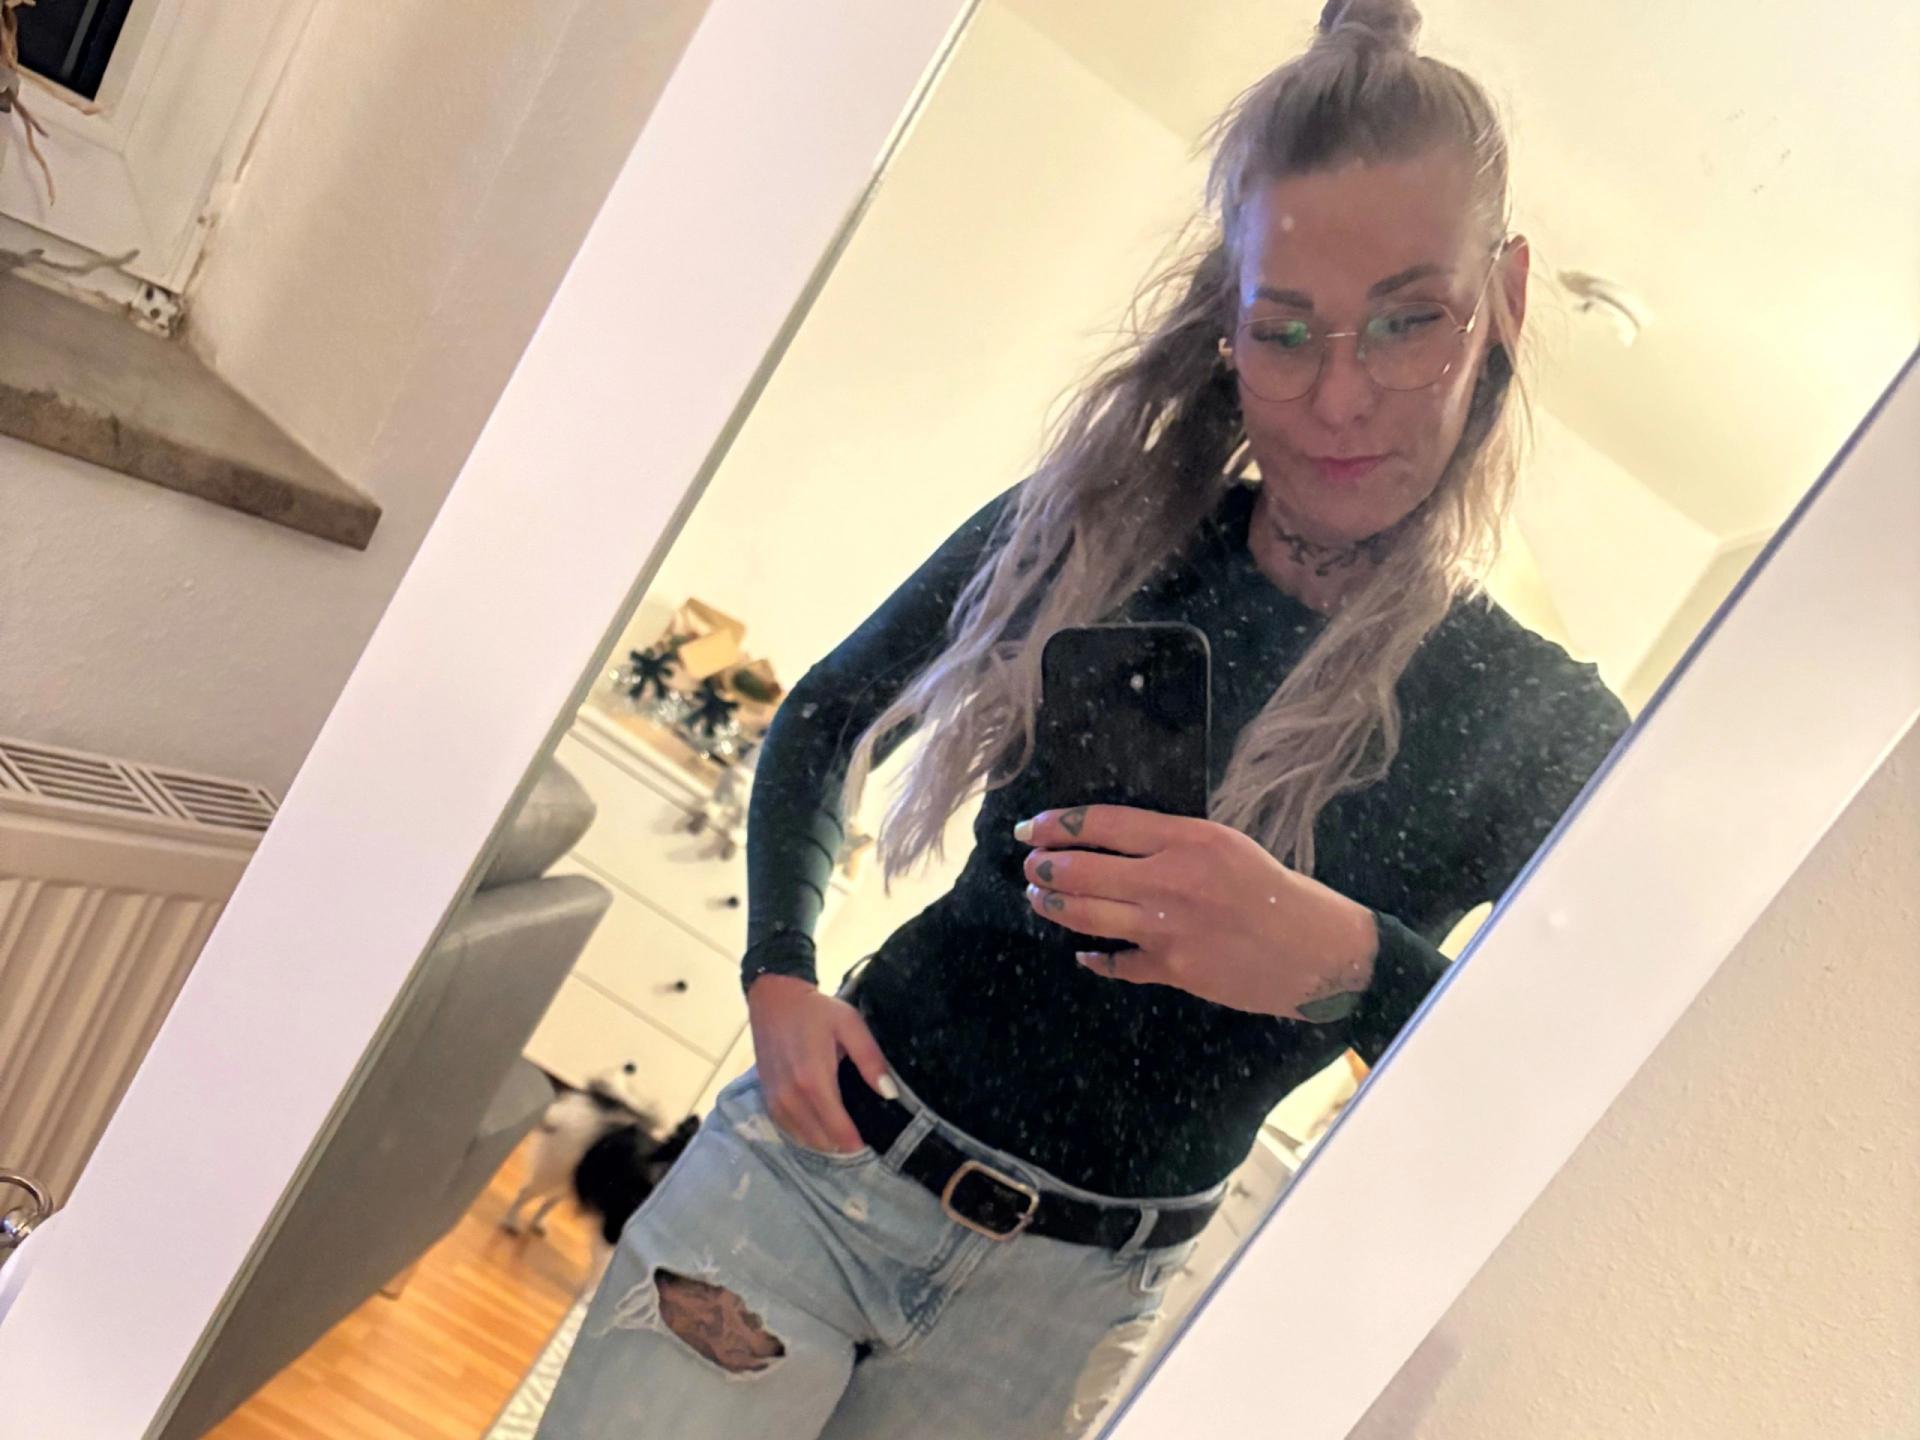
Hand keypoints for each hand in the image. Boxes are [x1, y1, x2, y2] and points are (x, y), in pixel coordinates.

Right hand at [745, 975, 897, 1152]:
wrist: (773, 998)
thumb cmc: (816, 1010)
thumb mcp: (850, 1025)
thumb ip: (870, 1060)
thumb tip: (889, 1094)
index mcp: (814, 1080)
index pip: (838, 1130)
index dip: (856, 1143)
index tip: (873, 1142)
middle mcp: (791, 1097)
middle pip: (822, 1141)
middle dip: (843, 1145)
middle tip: (862, 1136)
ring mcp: (775, 1100)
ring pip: (804, 1139)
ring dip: (825, 1142)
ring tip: (844, 1134)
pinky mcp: (766, 1098)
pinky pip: (788, 1130)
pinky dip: (806, 1134)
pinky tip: (821, 1126)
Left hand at [1015, 805, 1380, 1022]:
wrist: (1319, 953)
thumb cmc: (1280, 891)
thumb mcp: (1229, 845)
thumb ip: (1173, 842)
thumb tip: (1115, 843)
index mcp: (1189, 840)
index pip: (1104, 825)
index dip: (1058, 825)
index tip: (1031, 827)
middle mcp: (1171, 881)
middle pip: (1084, 871)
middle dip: (1045, 868)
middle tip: (1030, 865)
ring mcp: (1167, 929)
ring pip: (1088, 916)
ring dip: (1055, 907)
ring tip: (1039, 898)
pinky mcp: (1173, 971)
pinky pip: (1119, 964)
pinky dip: (1096, 958)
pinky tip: (1085, 954)